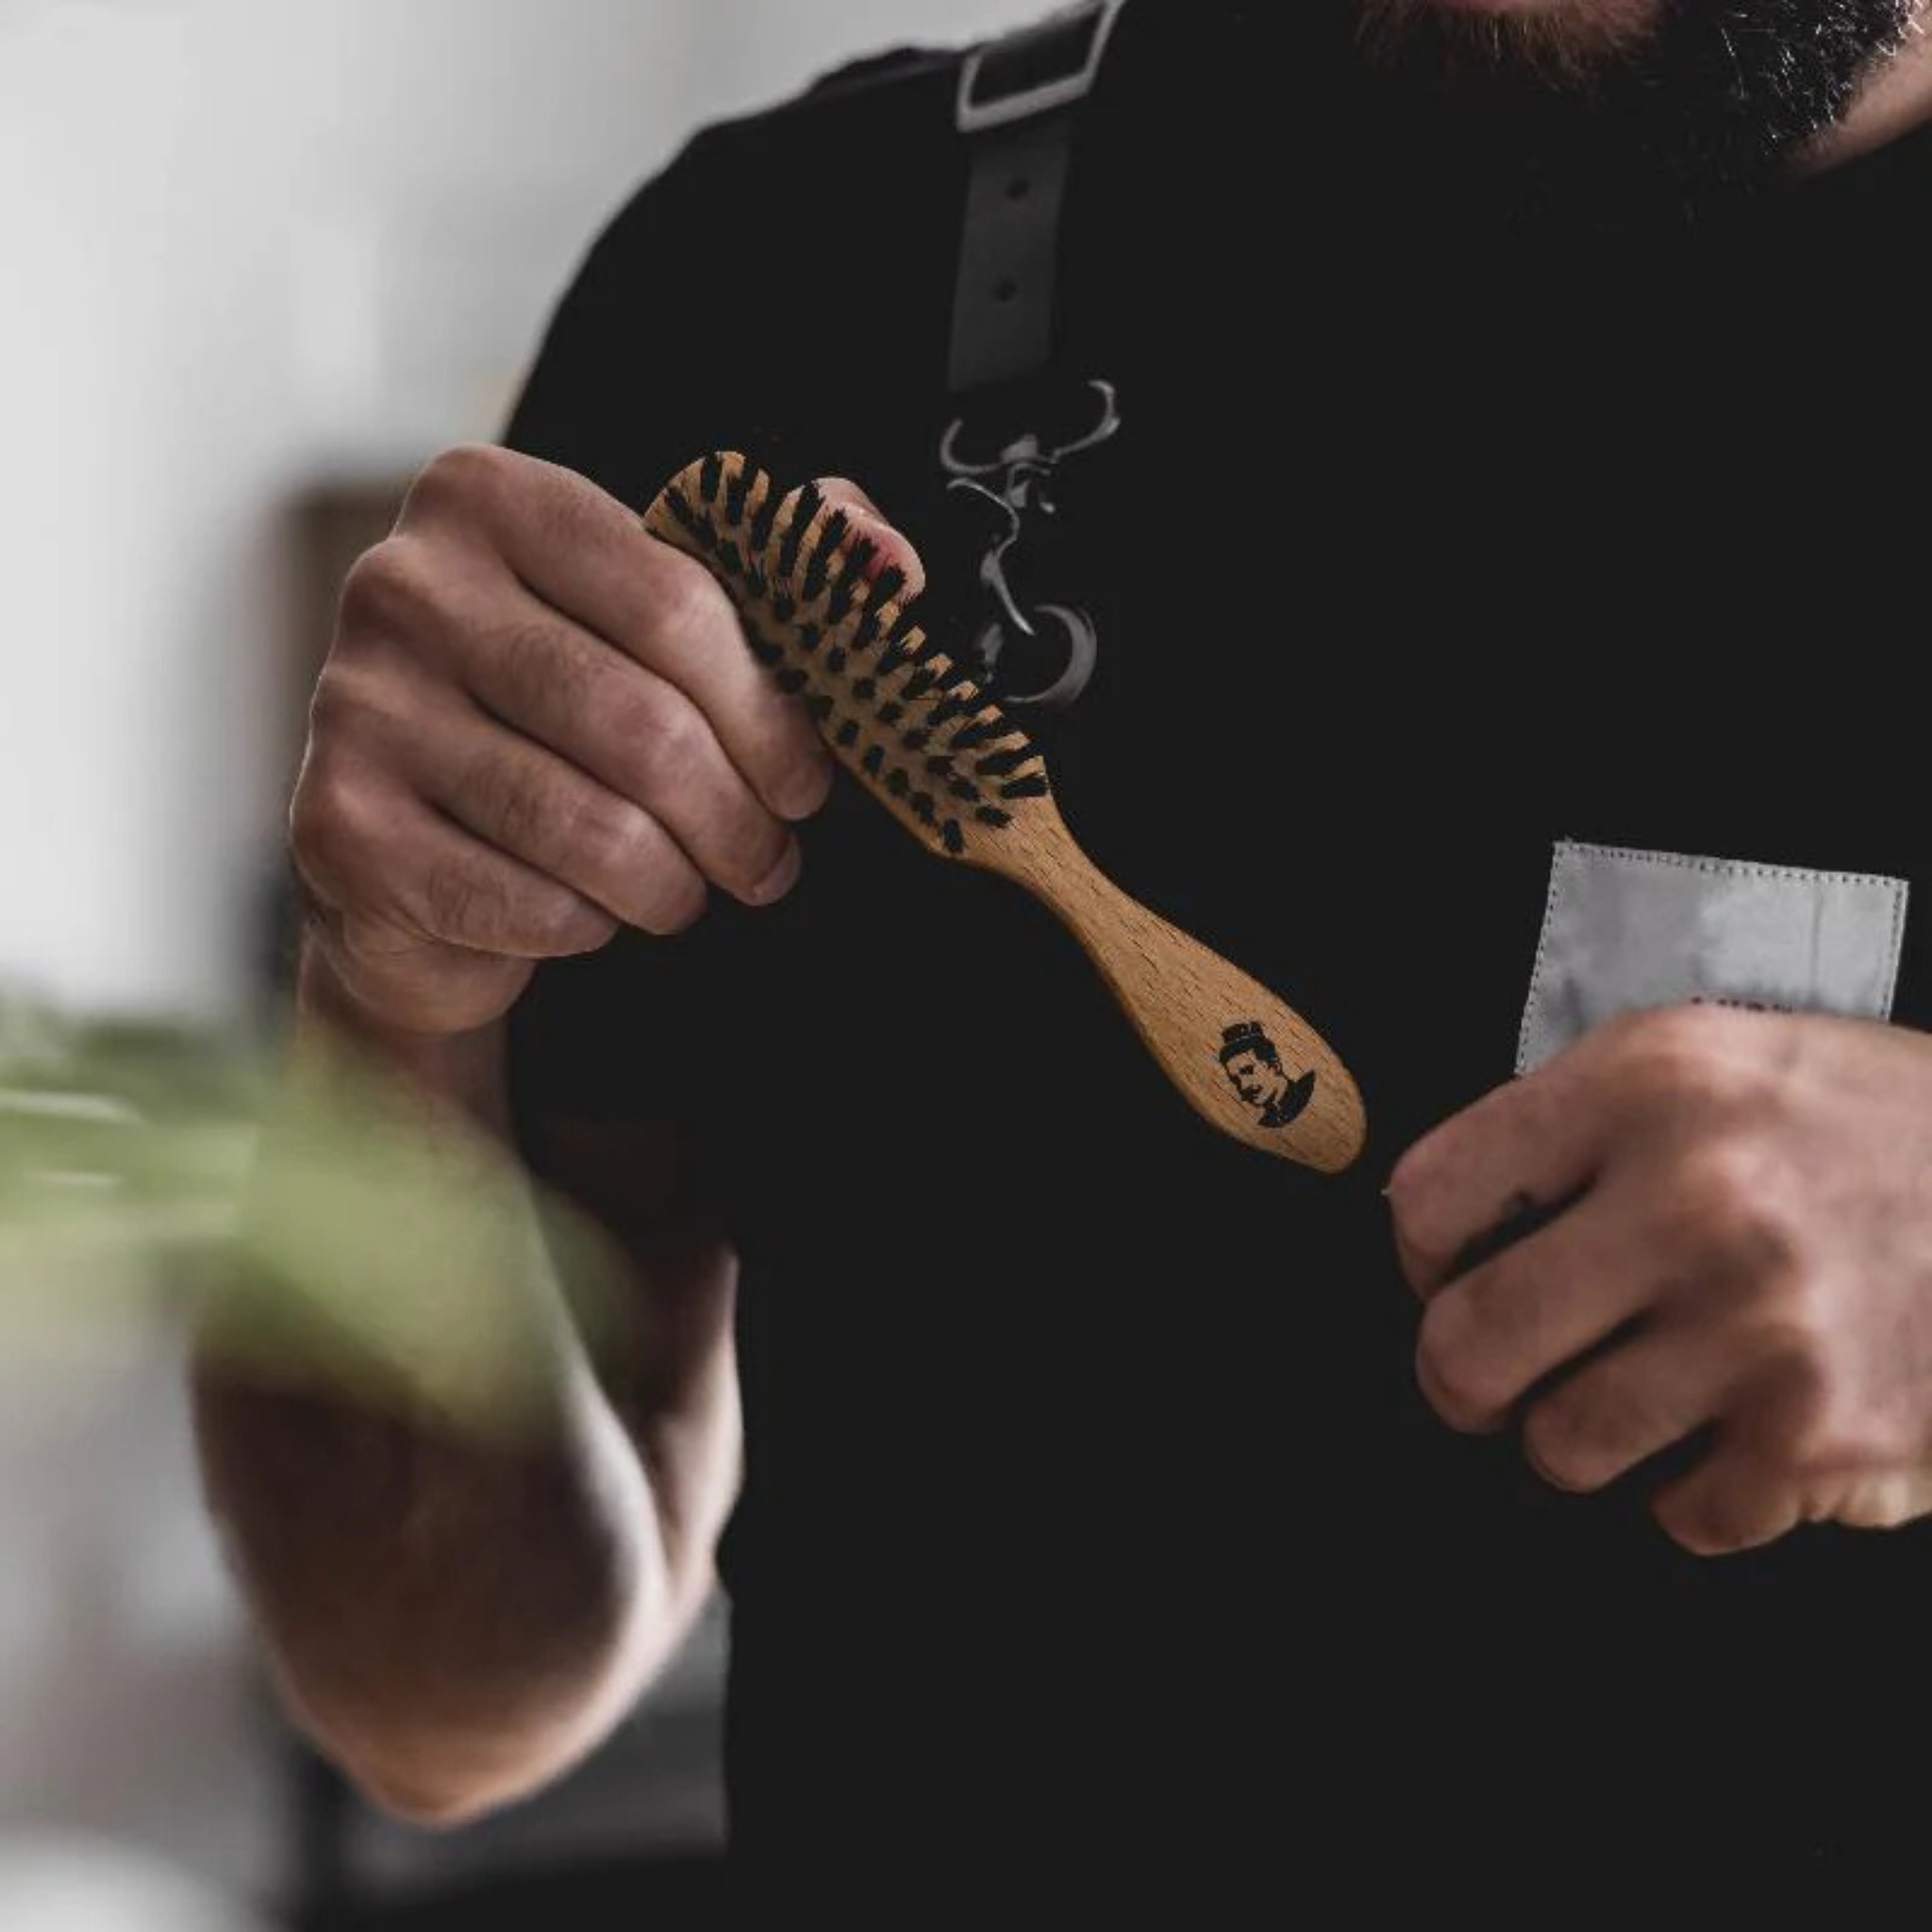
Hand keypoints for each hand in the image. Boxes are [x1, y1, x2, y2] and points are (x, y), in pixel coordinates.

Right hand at [291, 446, 921, 1035]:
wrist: (410, 855)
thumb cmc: (558, 723)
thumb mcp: (661, 622)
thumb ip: (779, 571)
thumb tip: (884, 561)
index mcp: (485, 497)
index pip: (677, 600)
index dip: (770, 712)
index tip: (809, 780)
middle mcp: (401, 584)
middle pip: (642, 724)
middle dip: (736, 819)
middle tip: (768, 863)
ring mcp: (356, 706)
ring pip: (592, 828)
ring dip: (673, 885)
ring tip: (689, 891)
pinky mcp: (339, 828)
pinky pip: (527, 903)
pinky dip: (586, 926)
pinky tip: (586, 910)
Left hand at [1386, 1004, 1931, 1554]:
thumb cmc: (1857, 1124)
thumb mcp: (1706, 1056)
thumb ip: (1567, 1124)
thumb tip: (1439, 1229)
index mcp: (1646, 1087)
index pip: (1430, 1197)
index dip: (1421, 1251)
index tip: (1447, 1269)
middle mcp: (1696, 1201)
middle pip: (1470, 1344)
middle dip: (1460, 1376)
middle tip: (1486, 1375)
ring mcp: (1765, 1329)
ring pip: (1562, 1446)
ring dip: (1578, 1435)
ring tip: (1630, 1392)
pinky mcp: (1827, 1438)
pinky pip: (1682, 1514)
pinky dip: (1694, 1490)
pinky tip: (1735, 1430)